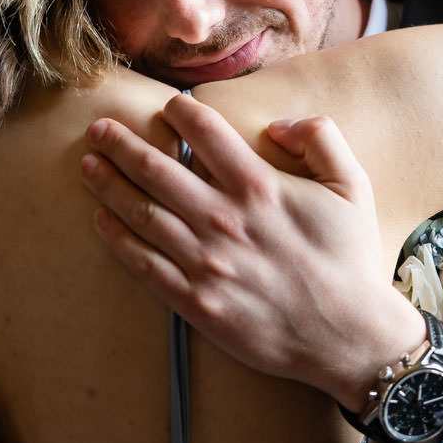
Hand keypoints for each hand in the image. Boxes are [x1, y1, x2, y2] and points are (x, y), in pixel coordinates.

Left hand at [80, 94, 423, 411]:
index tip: (169, 105)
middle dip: (123, 144)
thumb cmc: (352, 260)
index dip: (181, 111)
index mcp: (261, 188)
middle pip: (157, 170)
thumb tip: (276, 124)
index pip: (205, 134)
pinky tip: (99, 220)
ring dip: (109, 185)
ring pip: (142, 213)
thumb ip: (321, 139)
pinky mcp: (195, 302)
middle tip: (99, 128)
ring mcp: (206, 263)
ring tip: (89, 164)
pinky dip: (116, 239)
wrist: (349, 337)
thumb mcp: (353, 186)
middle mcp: (225, 221)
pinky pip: (143, 265)